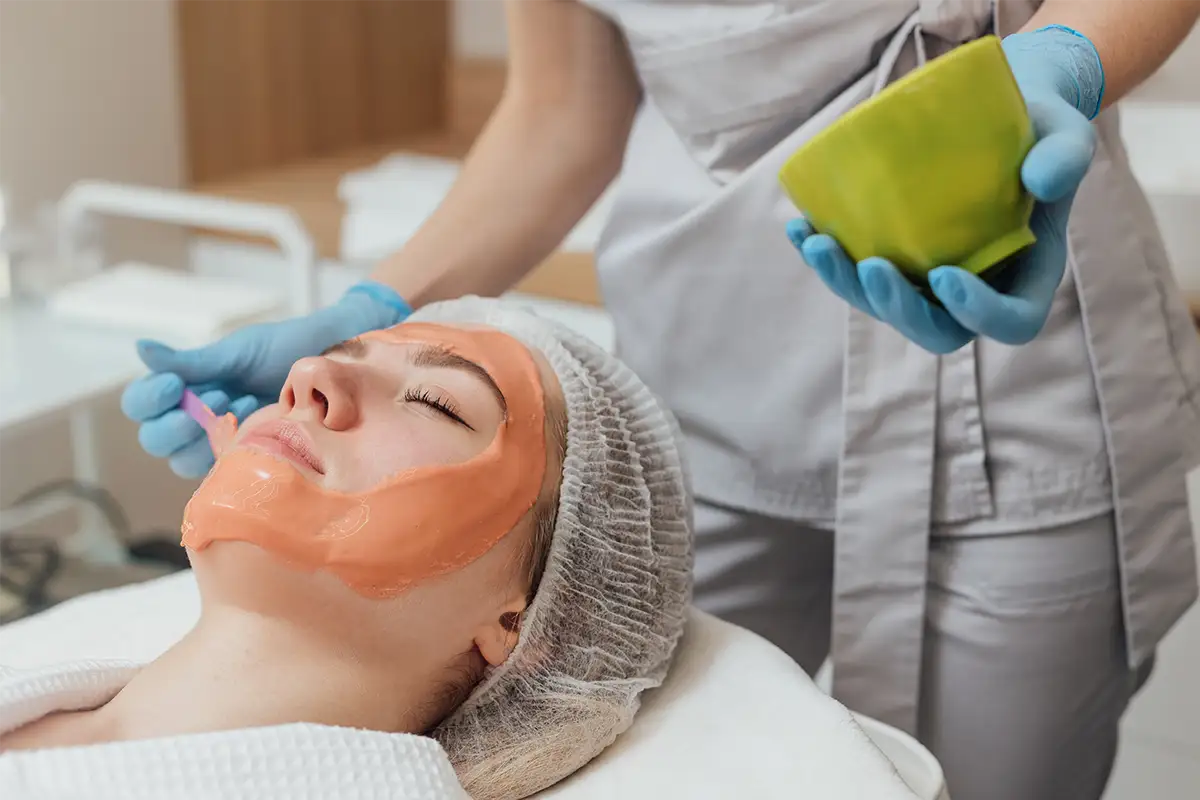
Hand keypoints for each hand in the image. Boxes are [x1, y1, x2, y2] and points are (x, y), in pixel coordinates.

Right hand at [120, 281, 410, 476]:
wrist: (332, 356)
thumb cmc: (284, 350)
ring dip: (202, 439)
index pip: (143, 405)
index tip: (174, 384)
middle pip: (157, 439)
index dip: (149, 399)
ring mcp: (224, 442)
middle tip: (206, 406)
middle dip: (172, 425)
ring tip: (234, 413)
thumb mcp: (236, 354)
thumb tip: (141, 349)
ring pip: (186, 461)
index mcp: (187, 388)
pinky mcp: (252, 460)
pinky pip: (227, 472)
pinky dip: (234, 452)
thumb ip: (192, 362)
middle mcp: (198, 419)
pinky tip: (253, 430)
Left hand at [787, 26, 1103, 353]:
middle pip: (937, 329)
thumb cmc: (1042, 125)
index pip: (1010, 322)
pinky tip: (800, 227)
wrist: (1005, 108)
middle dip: (898, 308)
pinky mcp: (895, 253)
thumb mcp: (1066, 130)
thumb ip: (1065, 155)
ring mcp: (930, 276)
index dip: (977, 313)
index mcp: (1026, 275)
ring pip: (886, 306)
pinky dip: (825, 256)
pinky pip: (856, 271)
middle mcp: (977, 286)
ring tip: (819, 244)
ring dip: (847, 286)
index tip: (944, 274)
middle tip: (871, 267)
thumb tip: (1041, 180)